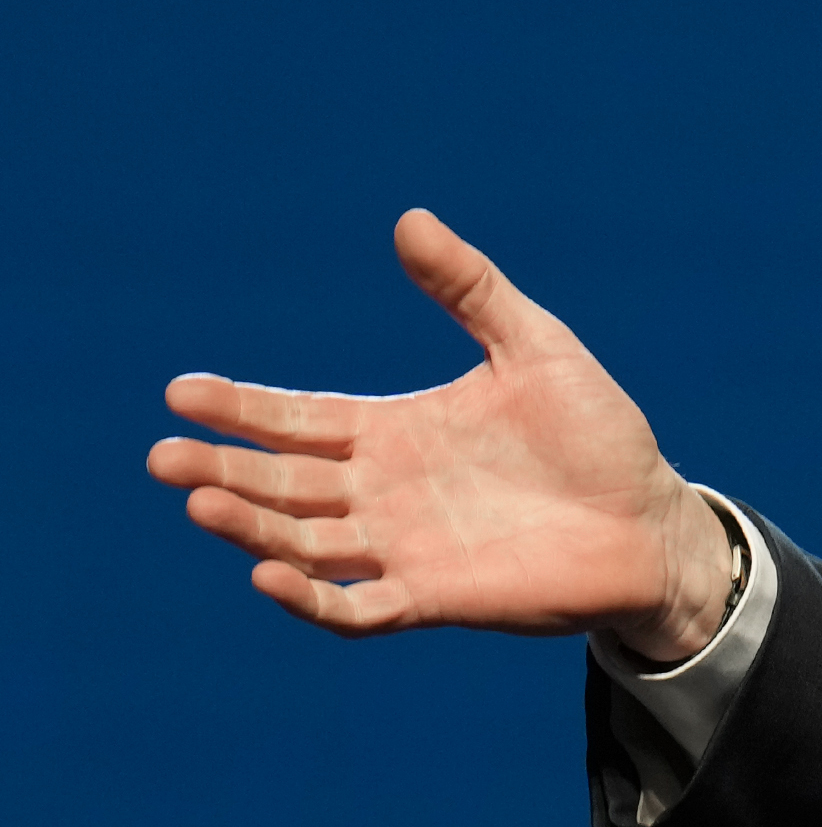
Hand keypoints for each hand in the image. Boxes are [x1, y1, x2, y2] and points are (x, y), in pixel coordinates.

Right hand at [147, 211, 736, 663]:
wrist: (653, 518)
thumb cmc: (595, 432)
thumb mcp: (534, 345)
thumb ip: (470, 289)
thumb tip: (408, 219)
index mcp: (395, 430)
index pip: (298, 419)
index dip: (241, 408)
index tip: (181, 390)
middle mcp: (383, 491)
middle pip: (283, 482)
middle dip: (221, 469)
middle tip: (164, 455)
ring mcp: (402, 548)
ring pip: (303, 542)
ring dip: (250, 527)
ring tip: (200, 502)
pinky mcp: (433, 598)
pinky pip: (355, 607)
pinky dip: (310, 597)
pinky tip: (269, 574)